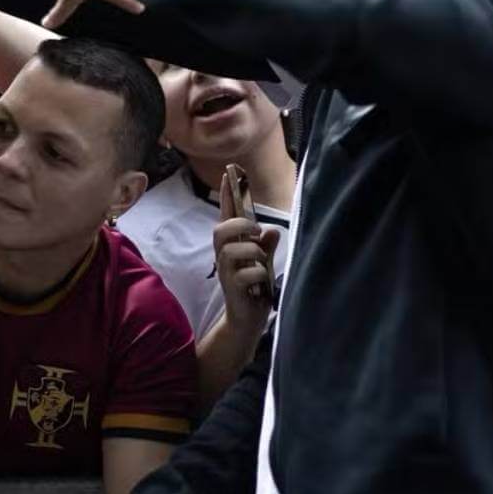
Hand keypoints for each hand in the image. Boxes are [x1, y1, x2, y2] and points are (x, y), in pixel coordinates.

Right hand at [213, 171, 278, 343]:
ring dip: (252, 251)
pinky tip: (262, 281)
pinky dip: (258, 274)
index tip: (229, 173)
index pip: (226, 216)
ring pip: (231, 250)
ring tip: (262, 260)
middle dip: (239, 224)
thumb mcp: (263, 262)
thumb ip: (265, 246)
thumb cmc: (254, 287)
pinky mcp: (232, 289)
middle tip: (256, 230)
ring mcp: (226, 273)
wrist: (247, 320)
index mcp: (232, 245)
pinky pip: (244, 274)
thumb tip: (272, 231)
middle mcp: (224, 256)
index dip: (227, 195)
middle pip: (219, 230)